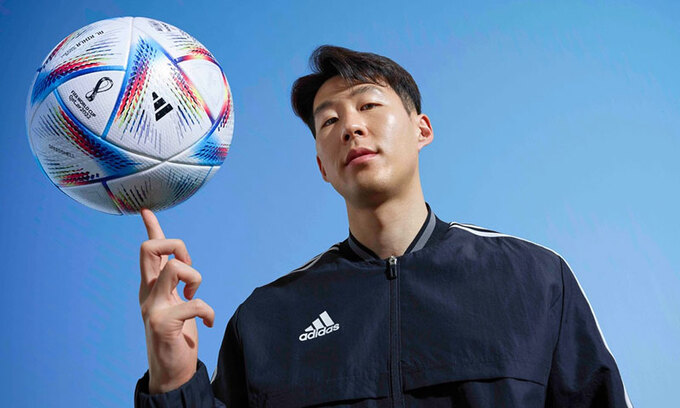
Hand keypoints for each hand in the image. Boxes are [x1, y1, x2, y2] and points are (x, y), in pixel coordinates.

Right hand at [138, 208, 214, 393]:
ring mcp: (152, 308)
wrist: (171, 371)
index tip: (146, 210)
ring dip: (194, 276)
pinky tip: (207, 323)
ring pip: (173, 267)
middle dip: (176, 246)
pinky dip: (208, 311)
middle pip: (150, 249)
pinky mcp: (163, 323)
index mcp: (151, 287)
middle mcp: (147, 293)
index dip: (151, 229)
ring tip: (195, 295)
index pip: (148, 252)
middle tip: (188, 266)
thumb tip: (178, 262)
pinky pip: (194, 303)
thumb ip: (174, 283)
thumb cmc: (176, 336)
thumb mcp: (175, 303)